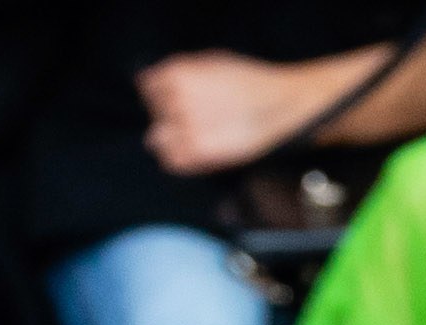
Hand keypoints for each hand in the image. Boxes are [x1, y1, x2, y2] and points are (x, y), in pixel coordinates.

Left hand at [136, 51, 322, 172]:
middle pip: (155, 114)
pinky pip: (173, 161)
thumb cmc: (249, 82)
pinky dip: (177, 159)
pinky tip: (190, 153)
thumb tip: (162, 83)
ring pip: (157, 140)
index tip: (168, 99)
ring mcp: (187, 128)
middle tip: (186, 120)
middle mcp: (177, 100)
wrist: (277, 105)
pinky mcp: (200, 153)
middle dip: (166, 117)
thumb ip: (184, 73)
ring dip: (169, 140)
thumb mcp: (211, 62)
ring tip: (187, 139)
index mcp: (177, 74)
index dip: (159, 94)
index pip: (148, 86)